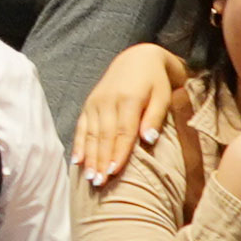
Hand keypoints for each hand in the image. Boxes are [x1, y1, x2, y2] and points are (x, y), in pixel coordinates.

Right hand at [69, 39, 195, 189]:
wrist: (138, 57)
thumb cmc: (156, 81)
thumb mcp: (163, 95)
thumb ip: (155, 117)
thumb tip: (149, 140)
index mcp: (129, 99)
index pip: (123, 132)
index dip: (118, 153)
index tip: (114, 172)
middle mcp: (108, 101)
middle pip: (104, 136)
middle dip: (101, 161)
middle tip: (99, 183)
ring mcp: (96, 102)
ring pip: (91, 134)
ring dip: (89, 157)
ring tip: (90, 178)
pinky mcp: (89, 104)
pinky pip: (81, 127)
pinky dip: (79, 145)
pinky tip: (77, 161)